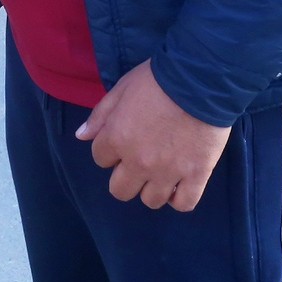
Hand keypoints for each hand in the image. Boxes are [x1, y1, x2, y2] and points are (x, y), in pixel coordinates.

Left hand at [76, 61, 230, 210]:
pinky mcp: (196, 175)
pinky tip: (180, 185)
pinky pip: (184, 203)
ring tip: (162, 171)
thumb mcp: (122, 88)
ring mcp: (168, 172)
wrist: (200, 78)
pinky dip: (180, 198)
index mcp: (117, 138)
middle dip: (125, 177)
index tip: (124, 139)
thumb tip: (81, 137)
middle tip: (139, 160)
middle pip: (120, 190)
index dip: (110, 149)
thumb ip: (100, 115)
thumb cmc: (158, 79)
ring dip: (152, 188)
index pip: (100, 159)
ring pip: (151, 200)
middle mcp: (138, 162)